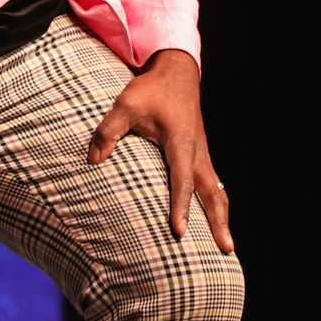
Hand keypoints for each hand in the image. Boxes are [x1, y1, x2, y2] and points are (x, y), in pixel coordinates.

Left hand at [86, 48, 232, 253]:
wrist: (176, 72)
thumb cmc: (151, 89)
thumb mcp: (126, 104)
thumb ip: (108, 131)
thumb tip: (93, 159)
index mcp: (181, 142)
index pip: (181, 179)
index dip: (180, 205)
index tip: (180, 231)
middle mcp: (197, 151)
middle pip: (212, 192)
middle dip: (219, 221)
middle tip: (226, 249)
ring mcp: (202, 153)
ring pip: (217, 190)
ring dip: (222, 216)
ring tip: (227, 245)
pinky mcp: (201, 155)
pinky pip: (214, 184)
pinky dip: (218, 203)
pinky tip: (217, 220)